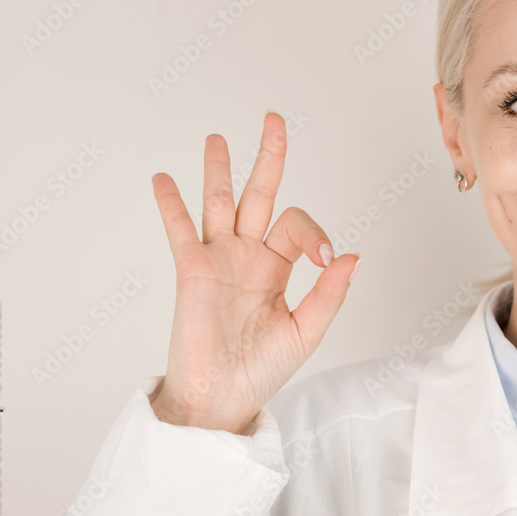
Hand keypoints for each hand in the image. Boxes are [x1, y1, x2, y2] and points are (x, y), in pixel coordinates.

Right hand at [148, 111, 359, 434]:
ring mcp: (219, 258)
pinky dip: (171, 204)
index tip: (326, 258)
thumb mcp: (307, 330)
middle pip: (261, 193)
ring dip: (220, 168)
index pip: (298, 226)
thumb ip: (329, 293)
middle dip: (268, 156)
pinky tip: (164, 178)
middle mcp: (249, 254)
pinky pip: (180, 230)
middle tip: (274, 119)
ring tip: (217, 137)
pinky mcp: (191, 270)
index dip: (316, 233)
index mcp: (279, 266)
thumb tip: (353, 255)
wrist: (223, 396)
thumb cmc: (263, 368)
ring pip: (220, 202)